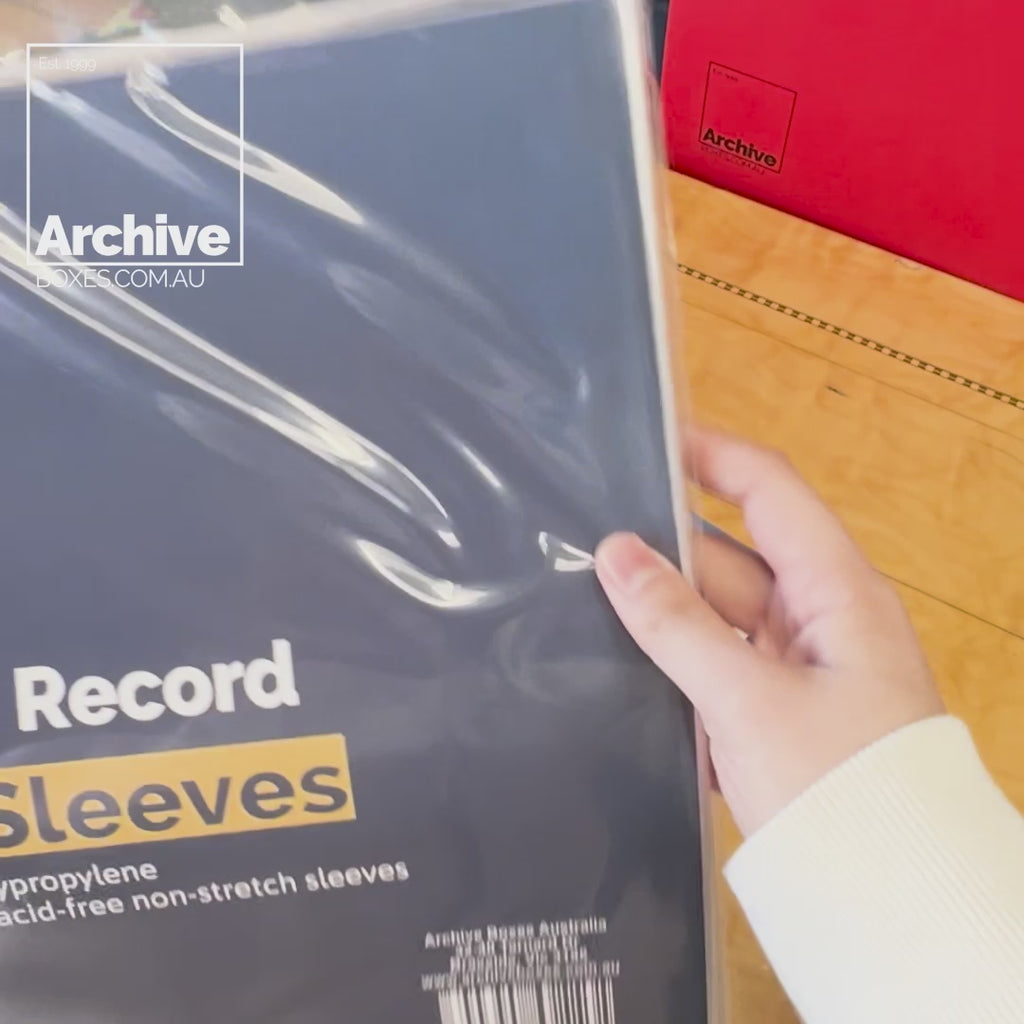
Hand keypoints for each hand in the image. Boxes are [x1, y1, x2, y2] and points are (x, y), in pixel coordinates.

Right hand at [595, 427, 944, 836]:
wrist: (891, 901)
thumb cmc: (836, 784)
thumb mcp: (747, 700)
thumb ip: (675, 624)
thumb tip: (613, 551)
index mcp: (834, 590)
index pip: (768, 491)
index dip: (710, 454)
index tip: (645, 433)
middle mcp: (817, 615)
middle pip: (727, 557)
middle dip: (661, 546)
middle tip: (579, 533)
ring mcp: (796, 666)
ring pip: (714, 615)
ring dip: (660, 613)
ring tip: (578, 596)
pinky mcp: (775, 710)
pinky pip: (714, 664)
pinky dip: (673, 662)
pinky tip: (616, 662)